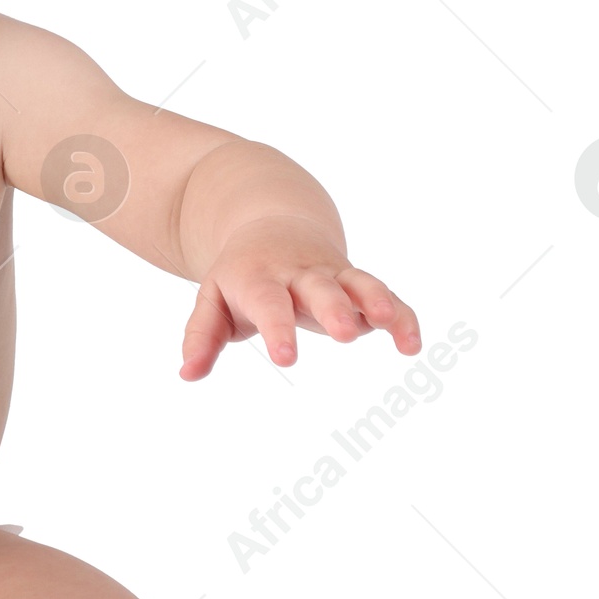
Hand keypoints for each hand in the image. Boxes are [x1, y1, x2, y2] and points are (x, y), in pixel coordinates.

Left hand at [179, 218, 419, 379]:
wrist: (271, 224)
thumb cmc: (241, 276)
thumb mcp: (213, 299)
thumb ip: (202, 336)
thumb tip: (187, 374)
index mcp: (260, 278)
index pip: (269, 304)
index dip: (278, 329)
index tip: (287, 359)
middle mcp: (300, 273)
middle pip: (320, 289)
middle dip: (334, 310)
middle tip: (345, 335)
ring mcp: (333, 275)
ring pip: (359, 284)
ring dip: (376, 303)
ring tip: (392, 327)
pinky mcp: (357, 282)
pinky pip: (384, 296)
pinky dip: (401, 316)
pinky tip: (412, 344)